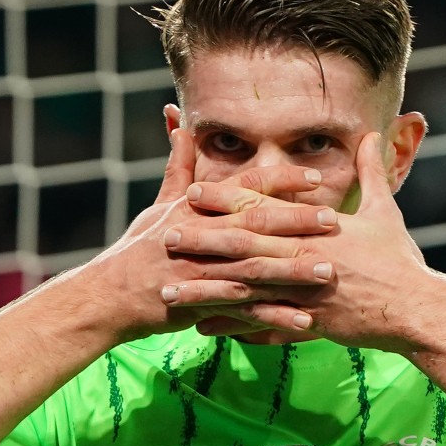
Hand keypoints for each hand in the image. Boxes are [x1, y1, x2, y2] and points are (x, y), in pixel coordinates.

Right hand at [88, 130, 339, 341]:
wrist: (110, 296)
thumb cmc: (138, 250)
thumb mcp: (159, 206)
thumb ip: (179, 168)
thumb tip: (179, 124)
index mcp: (198, 209)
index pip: (245, 187)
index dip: (281, 180)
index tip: (315, 176)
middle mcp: (203, 236)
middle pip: (256, 224)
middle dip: (297, 222)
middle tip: (334, 221)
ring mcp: (203, 271)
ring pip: (256, 269)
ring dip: (294, 272)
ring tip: (328, 273)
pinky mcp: (202, 303)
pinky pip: (245, 312)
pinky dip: (275, 317)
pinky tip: (305, 321)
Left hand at [160, 132, 443, 351]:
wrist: (417, 309)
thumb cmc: (400, 260)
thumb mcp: (386, 211)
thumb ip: (371, 173)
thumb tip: (371, 134)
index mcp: (318, 228)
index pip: (263, 209)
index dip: (225, 199)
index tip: (191, 192)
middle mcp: (306, 258)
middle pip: (244, 247)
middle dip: (202, 242)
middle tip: (164, 237)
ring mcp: (305, 293)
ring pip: (245, 291)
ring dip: (205, 291)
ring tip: (171, 294)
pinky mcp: (310, 324)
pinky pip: (263, 327)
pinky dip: (233, 329)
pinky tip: (204, 330)